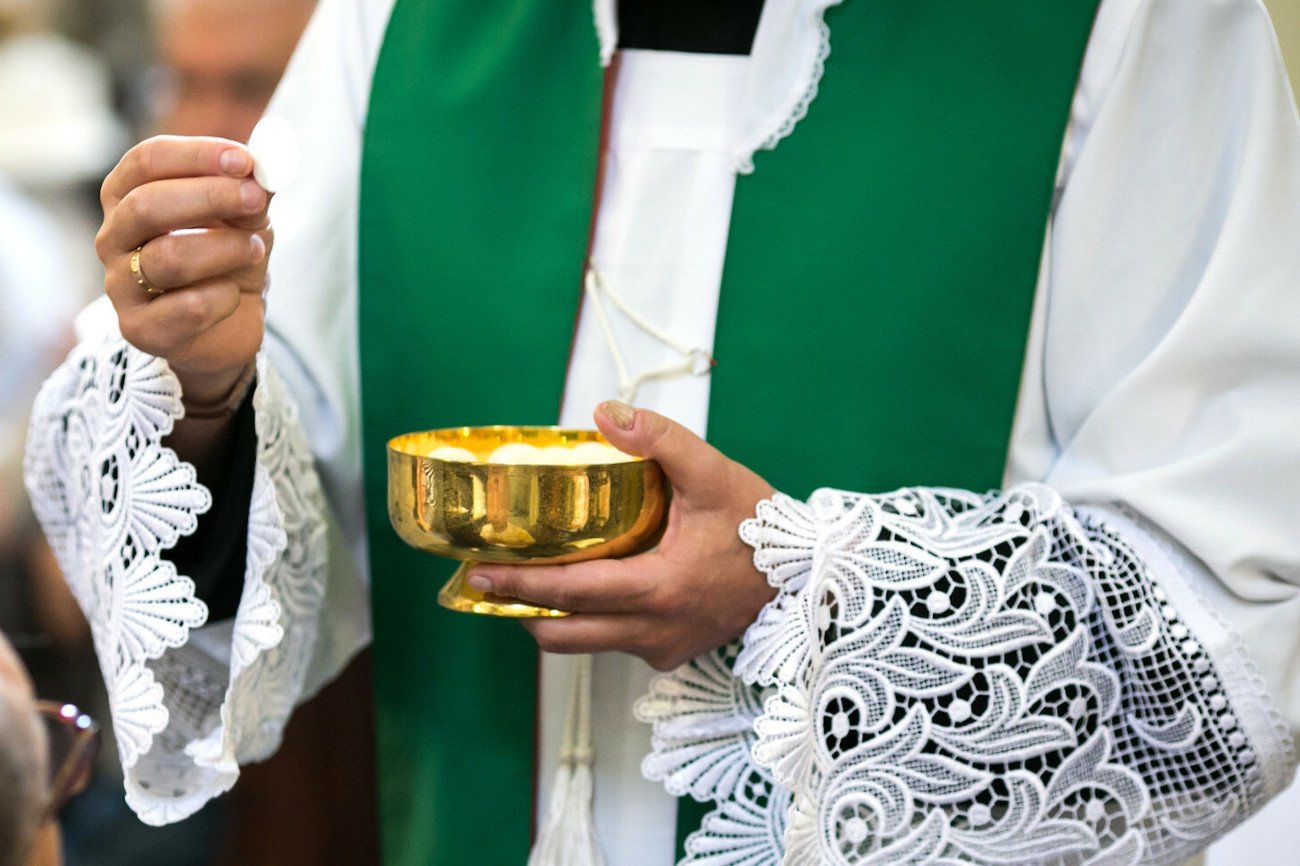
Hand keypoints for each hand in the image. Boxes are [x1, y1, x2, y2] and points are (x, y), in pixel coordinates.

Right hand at [95, 135, 272, 404]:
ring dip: (226, 248)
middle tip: (256, 199)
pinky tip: (234, 295)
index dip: (197, 155)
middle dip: (210, 197)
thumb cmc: (228, 259)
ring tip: (254, 250)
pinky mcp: (140, 329)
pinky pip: (190, 308)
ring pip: (169, 258)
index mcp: (128, 196)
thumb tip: (261, 174)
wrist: (228, 325)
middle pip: (146, 205)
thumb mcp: (245, 219)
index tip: (246, 160)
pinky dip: (225, 297)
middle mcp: (113, 237)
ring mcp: (120, 285)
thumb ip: (249, 193)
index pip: (146, 161)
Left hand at [468, 401, 777, 670]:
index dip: (520, 584)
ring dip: (552, 618)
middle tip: (488, 581)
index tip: (477, 572)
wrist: (811, 577)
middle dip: (518, 609)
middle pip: (563, 634)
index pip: (572, 592)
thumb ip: (660, 440)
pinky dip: (590, 622)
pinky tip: (587, 588)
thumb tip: (604, 414)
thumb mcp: (714, 473)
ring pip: (587, 644)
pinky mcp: (673, 654)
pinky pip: (616, 644)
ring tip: (527, 584)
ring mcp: (664, 648)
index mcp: (659, 589)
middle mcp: (654, 631)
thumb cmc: (763, 527)